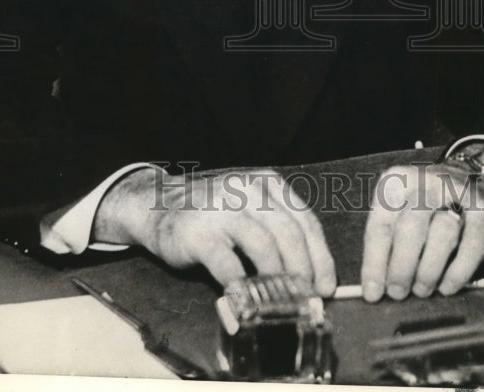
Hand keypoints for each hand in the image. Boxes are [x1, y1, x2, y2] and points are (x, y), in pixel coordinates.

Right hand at [93, 166, 336, 295]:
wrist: (158, 203)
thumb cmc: (213, 211)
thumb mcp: (249, 203)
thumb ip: (276, 227)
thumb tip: (311, 271)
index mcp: (267, 183)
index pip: (305, 220)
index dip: (320, 257)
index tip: (325, 286)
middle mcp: (248, 190)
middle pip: (289, 234)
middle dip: (304, 272)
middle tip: (308, 298)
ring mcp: (223, 209)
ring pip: (264, 246)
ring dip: (279, 280)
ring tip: (285, 302)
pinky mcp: (200, 233)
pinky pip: (229, 265)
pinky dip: (244, 287)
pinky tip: (250, 301)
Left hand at [361, 162, 483, 300]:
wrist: (466, 177)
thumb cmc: (422, 205)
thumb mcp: (398, 210)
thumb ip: (386, 243)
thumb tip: (375, 286)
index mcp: (396, 182)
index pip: (381, 225)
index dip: (375, 262)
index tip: (372, 293)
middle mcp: (427, 183)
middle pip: (411, 228)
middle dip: (402, 267)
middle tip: (398, 294)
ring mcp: (459, 194)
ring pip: (442, 234)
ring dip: (429, 270)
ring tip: (421, 290)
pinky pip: (472, 246)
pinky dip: (458, 272)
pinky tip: (447, 287)